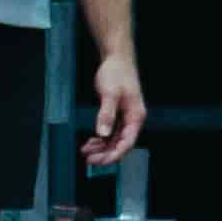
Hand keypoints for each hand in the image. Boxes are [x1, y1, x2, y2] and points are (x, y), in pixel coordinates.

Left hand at [81, 52, 148, 169]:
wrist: (116, 59)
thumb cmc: (117, 73)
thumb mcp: (110, 94)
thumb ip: (107, 114)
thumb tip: (104, 133)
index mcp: (135, 116)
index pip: (127, 142)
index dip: (114, 154)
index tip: (101, 161)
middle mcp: (132, 120)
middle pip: (120, 144)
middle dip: (105, 154)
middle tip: (89, 159)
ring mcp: (125, 118)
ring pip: (114, 140)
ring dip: (101, 148)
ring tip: (86, 152)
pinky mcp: (117, 114)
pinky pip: (110, 133)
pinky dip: (100, 139)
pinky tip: (90, 143)